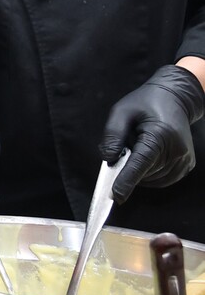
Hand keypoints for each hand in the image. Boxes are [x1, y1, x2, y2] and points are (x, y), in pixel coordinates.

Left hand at [100, 65, 204, 203]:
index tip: (116, 196)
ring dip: (139, 170)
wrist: (174, 98)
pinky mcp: (186, 165)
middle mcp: (176, 150)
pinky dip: (149, 173)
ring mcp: (184, 160)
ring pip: (152, 179)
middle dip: (128, 167)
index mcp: (160, 134)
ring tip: (140, 145)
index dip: (127, 180)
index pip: (141, 163)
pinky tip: (147, 155)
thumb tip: (108, 159)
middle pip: (144, 172)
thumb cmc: (145, 103)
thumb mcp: (121, 111)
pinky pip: (162, 179)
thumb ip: (112, 135)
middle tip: (126, 145)